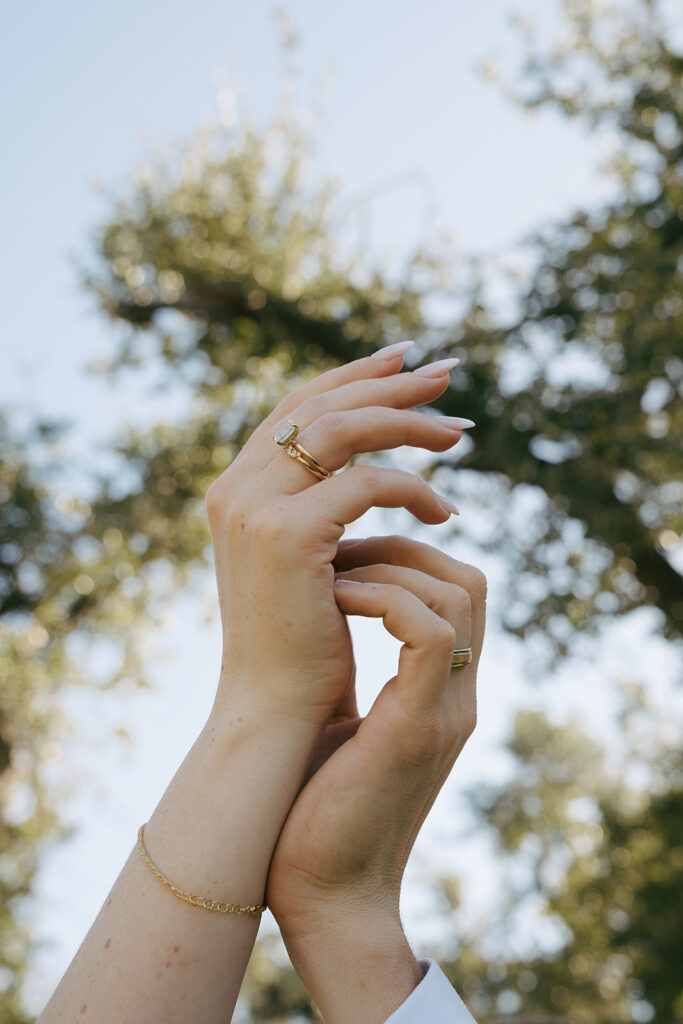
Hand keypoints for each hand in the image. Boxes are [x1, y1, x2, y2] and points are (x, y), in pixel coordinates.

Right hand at [205, 351, 471, 726]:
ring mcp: (254, 508)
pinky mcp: (287, 534)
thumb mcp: (305, 561)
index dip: (350, 378)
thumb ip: (315, 506)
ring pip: (344, 431)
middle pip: (321, 406)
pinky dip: (414, 490)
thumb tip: (368, 466)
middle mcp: (235, 488)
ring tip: (459, 435)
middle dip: (388, 385)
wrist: (275, 708)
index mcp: (235, 489)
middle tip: (446, 374)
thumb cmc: (301, 643)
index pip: (295, 409)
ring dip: (408, 424)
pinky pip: (367, 485)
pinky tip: (445, 512)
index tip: (403, 361)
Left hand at [265, 535, 485, 1022]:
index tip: (346, 556)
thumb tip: (326, 628)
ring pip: (457, 594)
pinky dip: (383, 600)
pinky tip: (333, 603)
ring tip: (331, 580)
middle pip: (468, 582)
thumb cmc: (320, 813)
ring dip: (389, 569)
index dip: (409, 559)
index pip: (458, 595)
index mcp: (442, 695)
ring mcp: (445, 712)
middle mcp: (456, 698)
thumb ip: (364, 684)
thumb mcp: (350, 731)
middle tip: (341, 553)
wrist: (326, 899)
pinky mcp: (418, 728)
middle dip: (405, 548)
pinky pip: (428, 632)